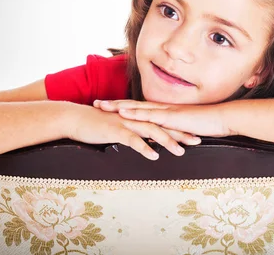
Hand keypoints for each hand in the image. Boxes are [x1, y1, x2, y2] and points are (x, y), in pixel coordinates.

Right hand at [65, 103, 200, 160]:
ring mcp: (126, 123)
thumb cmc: (96, 125)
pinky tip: (154, 155)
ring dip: (167, 141)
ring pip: (151, 131)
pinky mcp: (115, 130)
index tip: (194, 134)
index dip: (179, 127)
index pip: (162, 122)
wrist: (75, 118)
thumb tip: (146, 142)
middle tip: (198, 141)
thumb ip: (133, 132)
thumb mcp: (118, 128)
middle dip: (181, 133)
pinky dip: (144, 147)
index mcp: (136, 117)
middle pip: (162, 124)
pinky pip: (132, 139)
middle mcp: (134, 117)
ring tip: (181, 151)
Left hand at [93, 99, 233, 136]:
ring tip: (102, 106)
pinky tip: (123, 114)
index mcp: (164, 110)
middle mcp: (162, 108)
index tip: (107, 107)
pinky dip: (135, 114)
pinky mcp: (172, 118)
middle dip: (113, 104)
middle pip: (133, 104)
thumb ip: (175, 131)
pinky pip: (150, 115)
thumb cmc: (207, 124)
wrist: (223, 118)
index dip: (122, 106)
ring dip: (118, 106)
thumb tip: (166, 138)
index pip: (139, 107)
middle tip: (95, 103)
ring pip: (137, 108)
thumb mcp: (186, 129)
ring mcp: (166, 111)